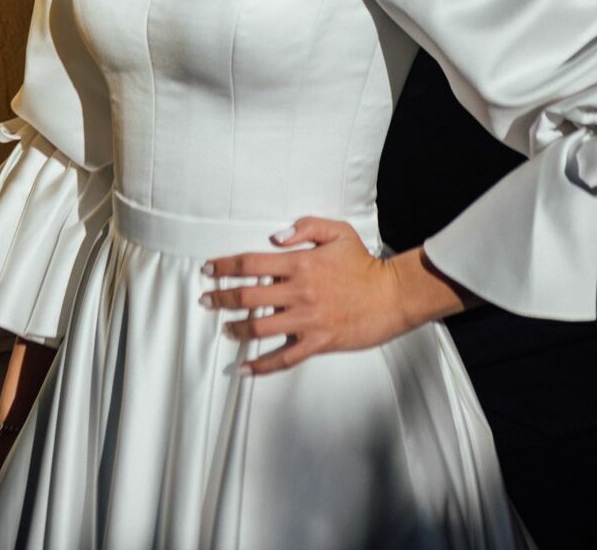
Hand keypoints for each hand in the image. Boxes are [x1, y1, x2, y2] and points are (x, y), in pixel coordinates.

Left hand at [198, 215, 416, 376]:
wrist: (391, 296)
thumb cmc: (363, 263)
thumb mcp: (337, 232)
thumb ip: (305, 227)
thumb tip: (274, 237)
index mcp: (300, 263)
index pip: (251, 263)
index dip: (224, 266)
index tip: (208, 269)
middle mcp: (299, 292)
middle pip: (247, 296)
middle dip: (221, 298)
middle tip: (205, 300)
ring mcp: (307, 320)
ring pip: (260, 327)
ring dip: (236, 328)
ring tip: (223, 328)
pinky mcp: (317, 343)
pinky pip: (284, 358)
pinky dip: (261, 365)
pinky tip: (244, 369)